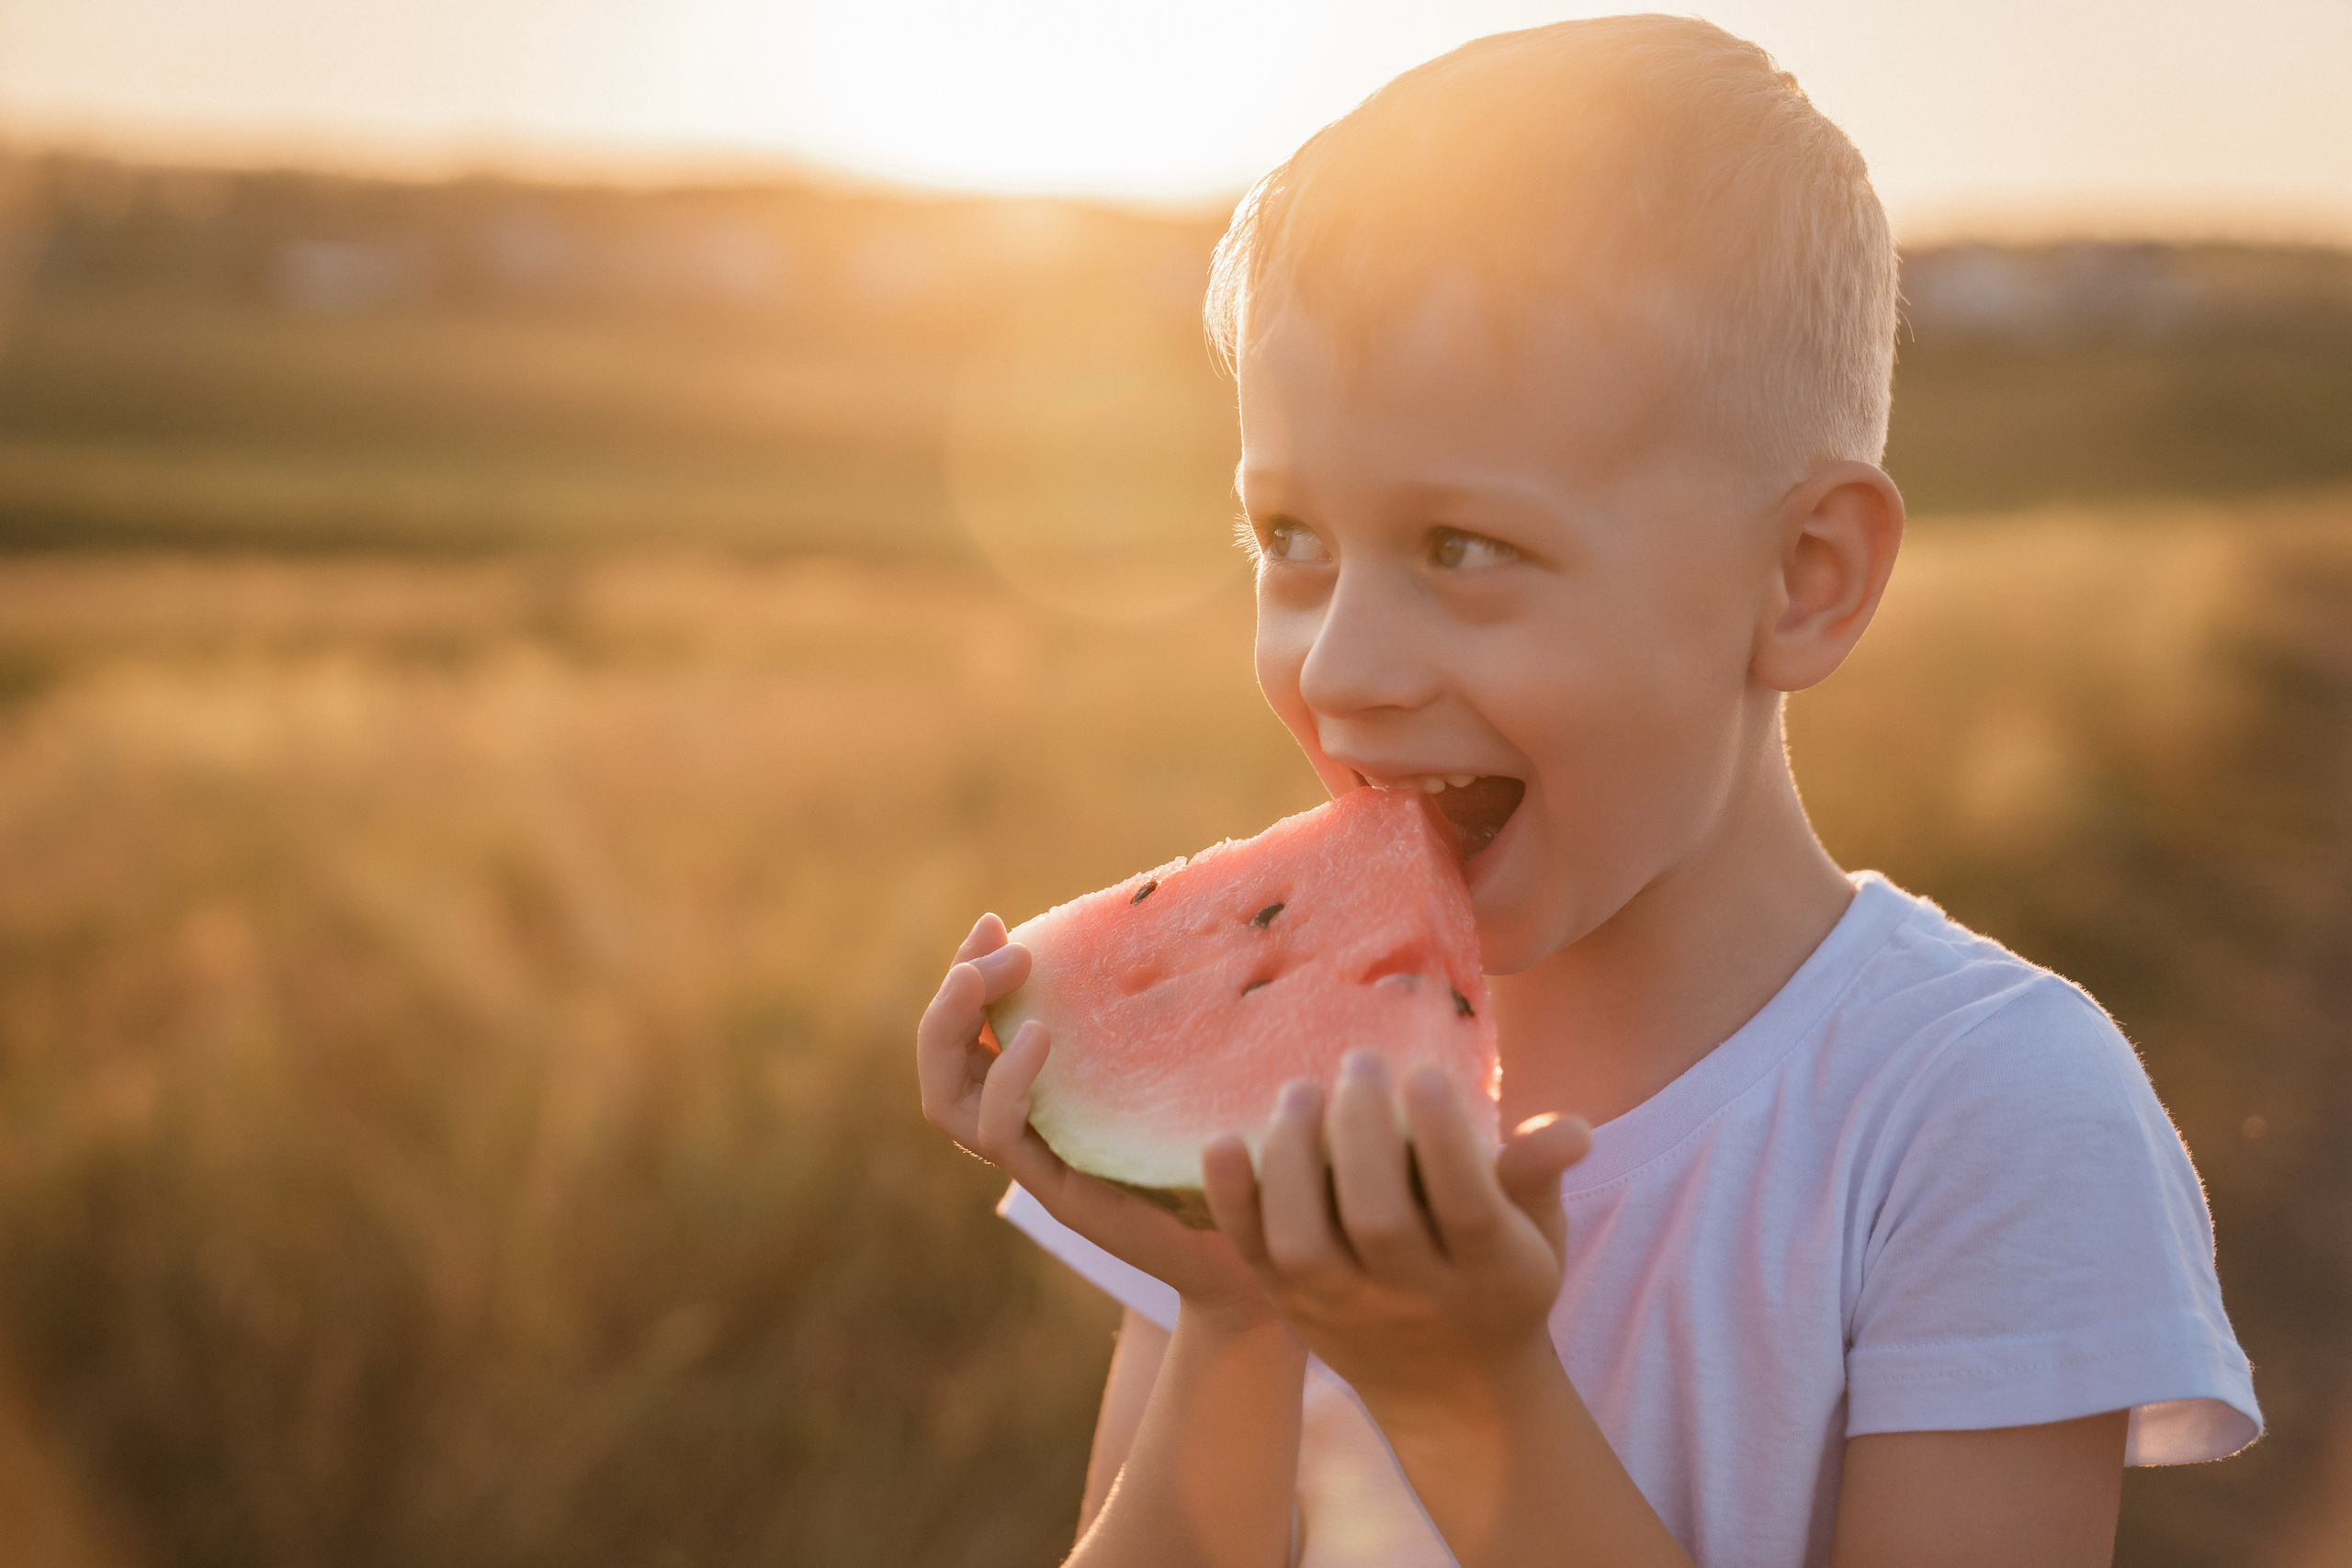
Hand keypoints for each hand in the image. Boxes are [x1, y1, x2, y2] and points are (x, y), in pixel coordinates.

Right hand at [917, 913, 1277, 1323]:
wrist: (1264, 1241)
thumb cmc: (1229, 1143)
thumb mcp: (1184, 1057)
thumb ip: (1159, 1007)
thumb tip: (1168, 909)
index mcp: (1043, 1093)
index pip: (969, 1031)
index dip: (966, 972)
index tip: (994, 921)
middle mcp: (1026, 1128)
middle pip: (939, 1062)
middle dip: (953, 995)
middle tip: (999, 949)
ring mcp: (1036, 1163)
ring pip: (946, 1102)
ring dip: (957, 1028)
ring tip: (997, 977)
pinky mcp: (1060, 1192)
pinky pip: (1000, 1136)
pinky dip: (1006, 1081)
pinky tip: (1037, 1037)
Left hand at [1200, 1048, 1592, 1406]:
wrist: (1453, 1392)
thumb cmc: (1500, 1278)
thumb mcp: (1539, 1233)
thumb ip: (1539, 1175)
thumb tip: (1570, 1128)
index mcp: (1491, 1274)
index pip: (1466, 1209)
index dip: (1444, 1140)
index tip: (1425, 1071)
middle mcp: (1415, 1298)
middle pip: (1378, 1220)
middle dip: (1363, 1131)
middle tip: (1360, 1061)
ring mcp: (1346, 1308)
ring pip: (1305, 1243)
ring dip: (1294, 1158)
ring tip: (1299, 1090)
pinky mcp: (1290, 1306)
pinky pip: (1252, 1255)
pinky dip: (1231, 1199)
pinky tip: (1224, 1139)